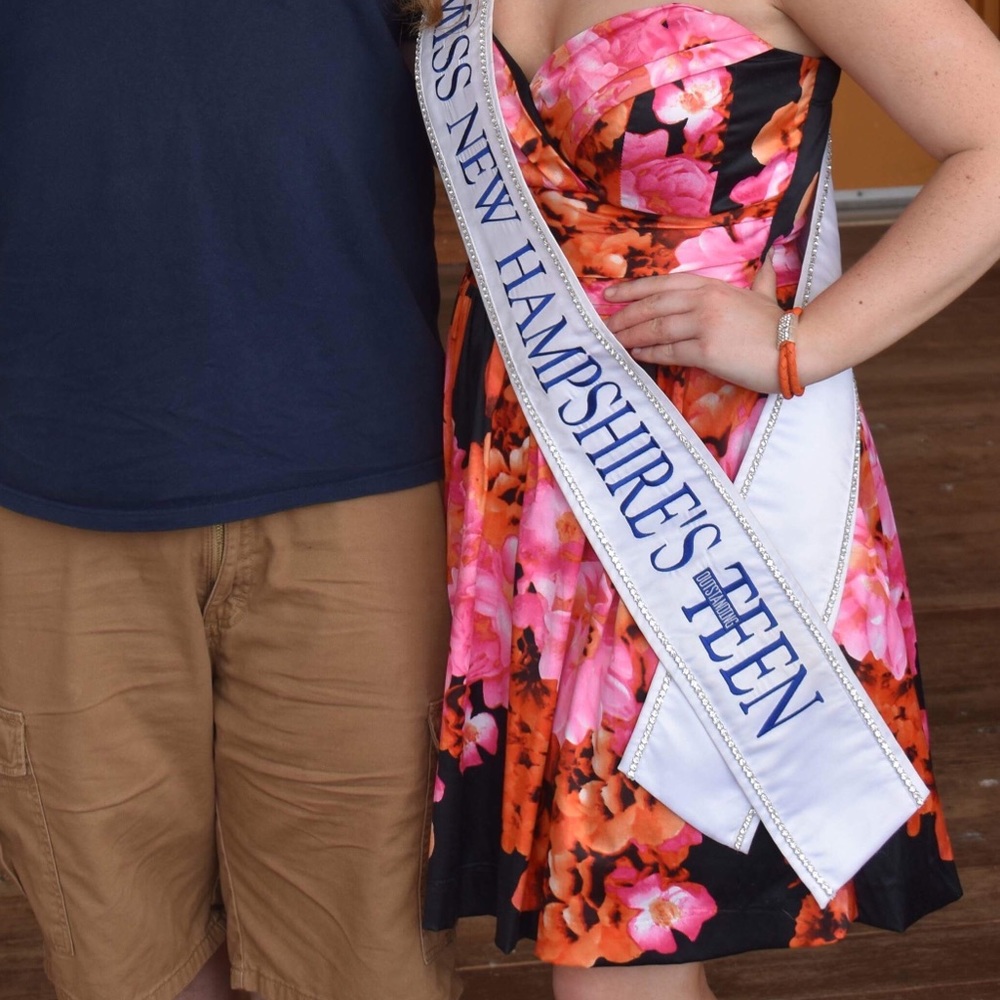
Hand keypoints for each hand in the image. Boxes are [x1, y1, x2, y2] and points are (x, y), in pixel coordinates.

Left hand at [603, 255, 785, 393]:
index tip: (610, 294)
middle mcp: (704, 301)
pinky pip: (669, 352)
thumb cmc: (778, 324)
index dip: (633, 289)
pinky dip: (649, 354)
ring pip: (656, 329)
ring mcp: (704, 325)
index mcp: (712, 286)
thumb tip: (768, 259)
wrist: (798, 347)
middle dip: (624, 315)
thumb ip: (759, 278)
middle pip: (653, 306)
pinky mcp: (707, 350)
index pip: (663, 284)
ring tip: (612, 341)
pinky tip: (636, 355)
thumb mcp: (764, 294)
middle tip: (602, 325)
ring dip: (630, 336)